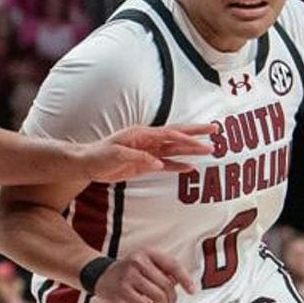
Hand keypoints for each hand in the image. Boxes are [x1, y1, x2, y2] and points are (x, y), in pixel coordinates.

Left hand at [76, 124, 213, 180]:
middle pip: (177, 137)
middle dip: (196, 135)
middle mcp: (148, 141)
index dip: (187, 135)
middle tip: (216, 134)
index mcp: (142, 134)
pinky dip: (178, 166)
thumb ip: (137, 158)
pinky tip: (191, 168)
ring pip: (174, 150)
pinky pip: (166, 164)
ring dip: (191, 150)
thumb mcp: (115, 155)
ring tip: (210, 150)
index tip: (203, 138)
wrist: (87, 164)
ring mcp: (148, 152)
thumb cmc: (98, 156)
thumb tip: (157, 164)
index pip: (170, 133)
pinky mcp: (145, 164)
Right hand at [97, 249, 196, 302]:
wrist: (102, 275)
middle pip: (167, 284)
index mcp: (147, 253)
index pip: (173, 265)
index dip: (185, 279)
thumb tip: (180, 283)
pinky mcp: (123, 291)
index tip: (192, 290)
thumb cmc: (128, 271)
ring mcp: (129, 276)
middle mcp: (138, 262)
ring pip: (158, 296)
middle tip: (170, 301)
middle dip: (172, 297)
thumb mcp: (145, 263)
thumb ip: (163, 270)